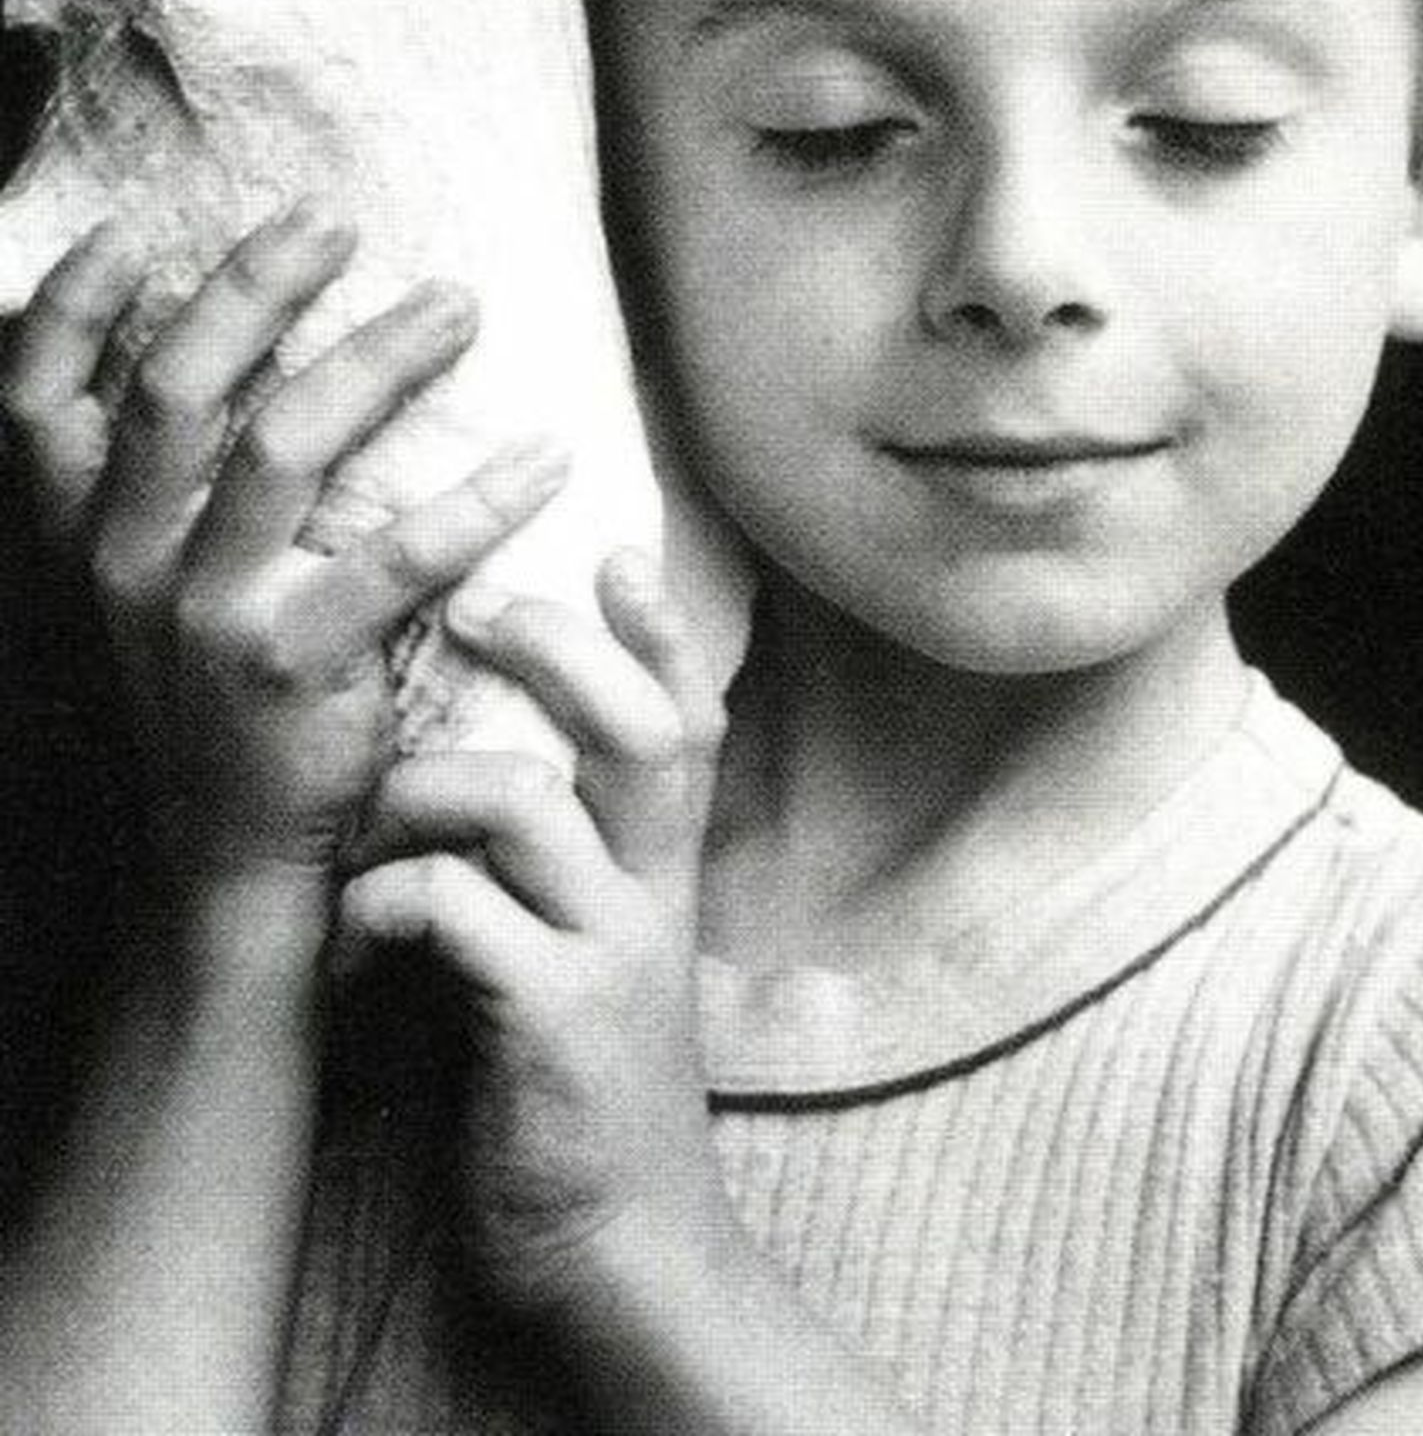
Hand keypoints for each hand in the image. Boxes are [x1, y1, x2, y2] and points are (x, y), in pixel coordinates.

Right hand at [0, 202, 567, 887]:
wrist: (226, 857)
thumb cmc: (210, 698)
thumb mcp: (149, 594)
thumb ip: (152, 491)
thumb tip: (196, 354)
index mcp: (82, 535)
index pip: (34, 400)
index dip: (69, 307)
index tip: (129, 230)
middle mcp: (126, 563)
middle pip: (178, 388)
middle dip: (254, 287)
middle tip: (334, 220)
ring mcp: (204, 615)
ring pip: (285, 444)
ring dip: (379, 358)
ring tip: (460, 305)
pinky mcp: (292, 668)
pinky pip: (395, 559)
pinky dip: (479, 500)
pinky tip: (548, 459)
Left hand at [337, 551, 730, 1319]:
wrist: (619, 1248)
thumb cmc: (573, 1084)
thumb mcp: (592, 954)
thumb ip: (561, 863)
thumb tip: (473, 756)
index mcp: (660, 875)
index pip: (689, 724)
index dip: (663, 633)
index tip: (620, 545)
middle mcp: (651, 898)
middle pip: (639, 733)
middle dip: (565, 649)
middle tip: (484, 604)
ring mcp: (610, 955)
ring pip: (530, 802)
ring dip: (428, 786)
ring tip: (376, 813)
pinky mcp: (553, 1022)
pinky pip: (457, 910)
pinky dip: (390, 898)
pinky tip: (363, 934)